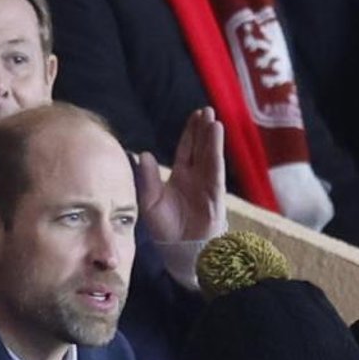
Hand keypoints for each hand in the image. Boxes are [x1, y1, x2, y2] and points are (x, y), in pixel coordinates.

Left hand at [138, 107, 225, 243]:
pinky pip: (215, 168)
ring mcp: (207, 183)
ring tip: (212, 117)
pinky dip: (215, 151)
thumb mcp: (150, 202)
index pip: (187, 149)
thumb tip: (142, 154)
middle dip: (203, 129)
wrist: (181, 250)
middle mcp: (196, 177)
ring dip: (211, 136)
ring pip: (209, 154)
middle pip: (200, 147)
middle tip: (206, 109)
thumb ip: (147, 178)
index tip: (196, 115)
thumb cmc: (166, 228)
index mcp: (180, 176)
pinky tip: (216, 134)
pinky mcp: (214, 192)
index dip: (191, 133)